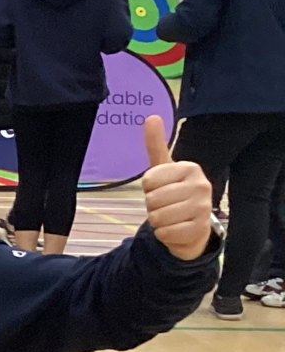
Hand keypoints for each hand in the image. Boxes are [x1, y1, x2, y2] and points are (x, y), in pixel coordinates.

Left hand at [140, 115, 214, 260]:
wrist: (192, 226)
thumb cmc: (174, 193)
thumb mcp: (163, 169)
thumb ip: (156, 145)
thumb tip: (152, 116)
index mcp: (191, 168)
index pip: (148, 180)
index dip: (148, 188)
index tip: (161, 188)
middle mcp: (202, 185)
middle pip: (152, 200)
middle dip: (152, 206)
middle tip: (166, 205)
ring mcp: (204, 208)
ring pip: (157, 217)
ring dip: (157, 221)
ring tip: (170, 217)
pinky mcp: (200, 229)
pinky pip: (165, 233)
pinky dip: (164, 234)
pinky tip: (176, 229)